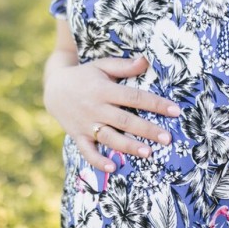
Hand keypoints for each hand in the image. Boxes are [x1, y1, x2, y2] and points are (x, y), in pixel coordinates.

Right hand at [44, 55, 178, 172]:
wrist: (53, 88)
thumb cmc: (84, 75)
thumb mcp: (102, 66)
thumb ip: (124, 66)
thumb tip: (146, 61)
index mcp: (104, 89)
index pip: (133, 97)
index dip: (155, 103)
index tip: (175, 110)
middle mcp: (96, 108)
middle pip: (125, 120)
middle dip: (147, 129)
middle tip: (167, 138)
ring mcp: (86, 124)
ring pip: (110, 137)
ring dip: (129, 146)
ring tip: (148, 153)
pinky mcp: (78, 136)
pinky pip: (88, 151)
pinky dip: (98, 161)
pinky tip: (113, 167)